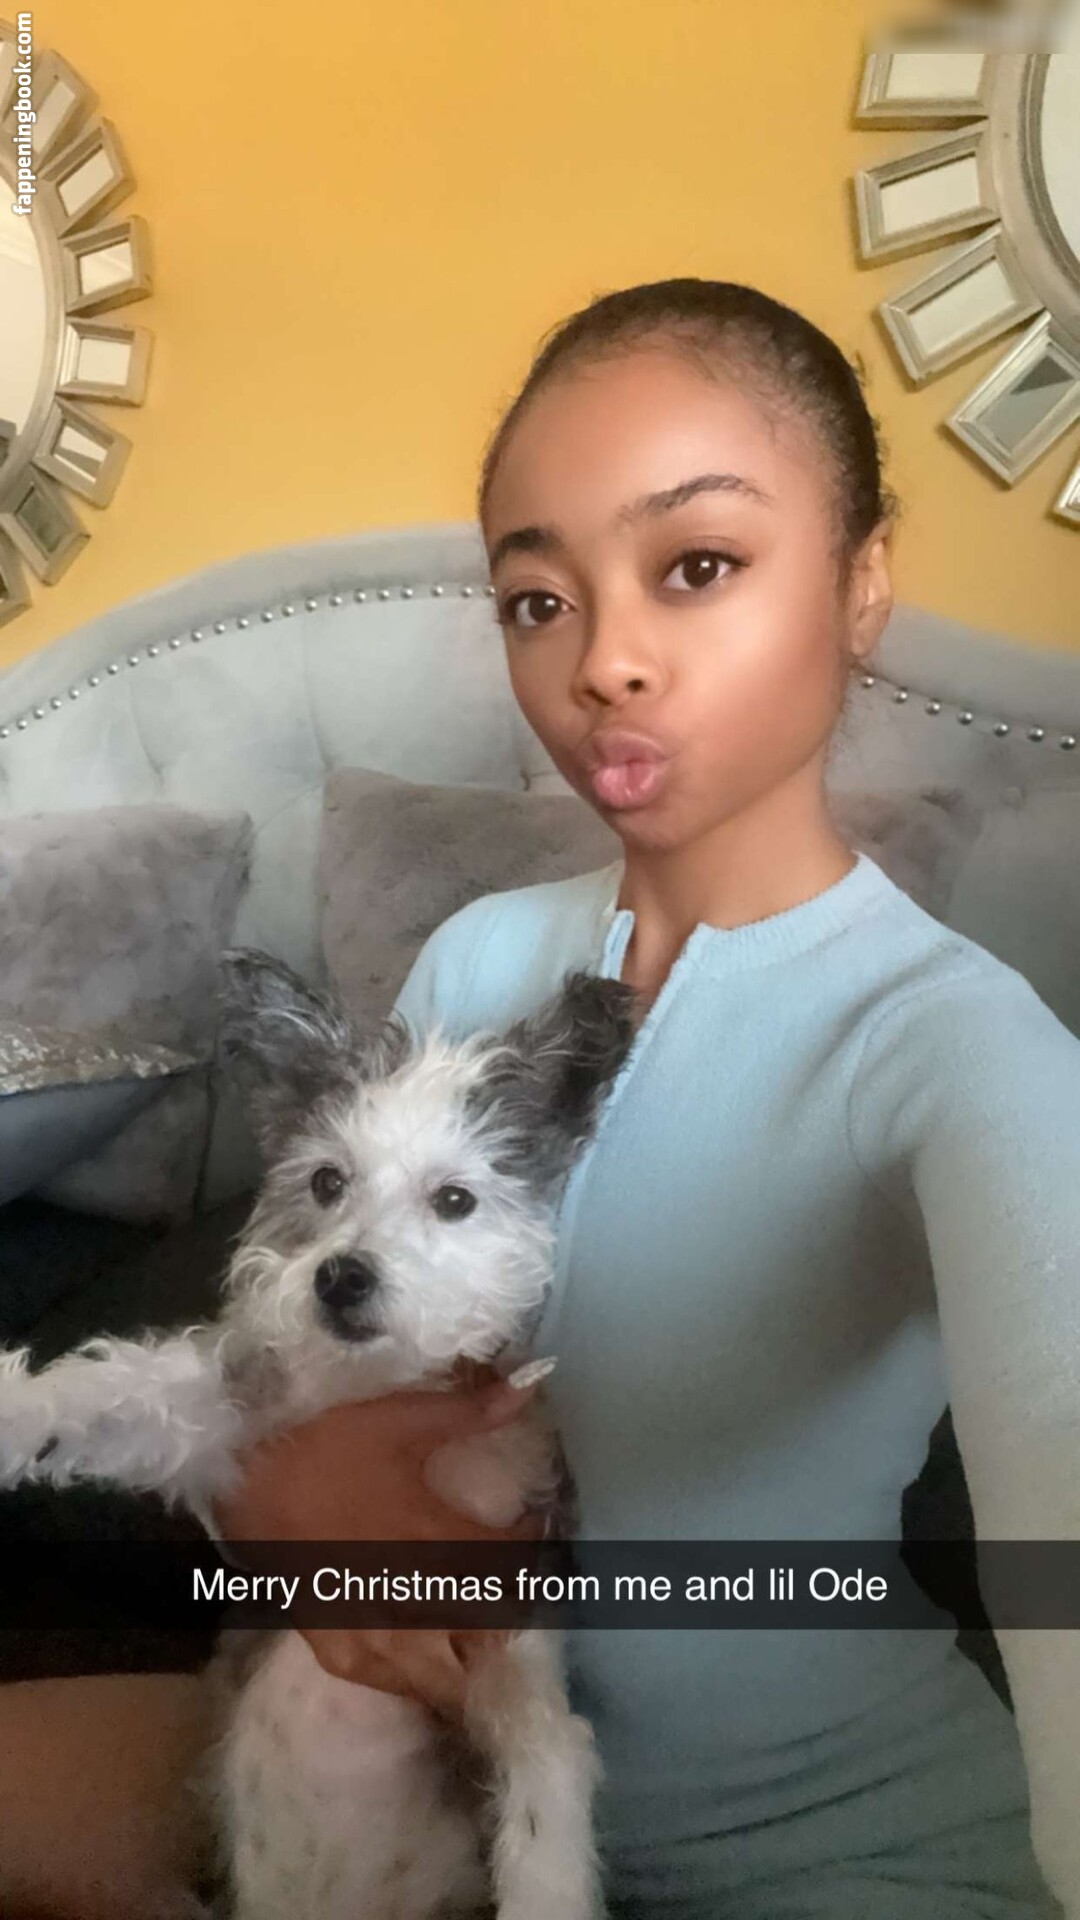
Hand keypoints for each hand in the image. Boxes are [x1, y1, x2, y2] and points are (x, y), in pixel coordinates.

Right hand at [211, 1366, 543, 1717]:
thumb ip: (469, 1411)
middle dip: (514, 1610)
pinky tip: (426, 1644)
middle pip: (496, 1636)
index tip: (531, 1525)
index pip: (515, 1567)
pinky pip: (403, 1685)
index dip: (534, 1548)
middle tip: (511, 1580)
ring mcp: (378, 1639)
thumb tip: (531, 1383)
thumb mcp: (401, 1420)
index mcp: (441, 1542)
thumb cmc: (330, 1447)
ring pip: (454, 1675)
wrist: (249, 1481)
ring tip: (477, 1622)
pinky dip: (425, 1672)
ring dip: (475, 1654)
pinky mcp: (342, 1656)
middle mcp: (417, 1602)